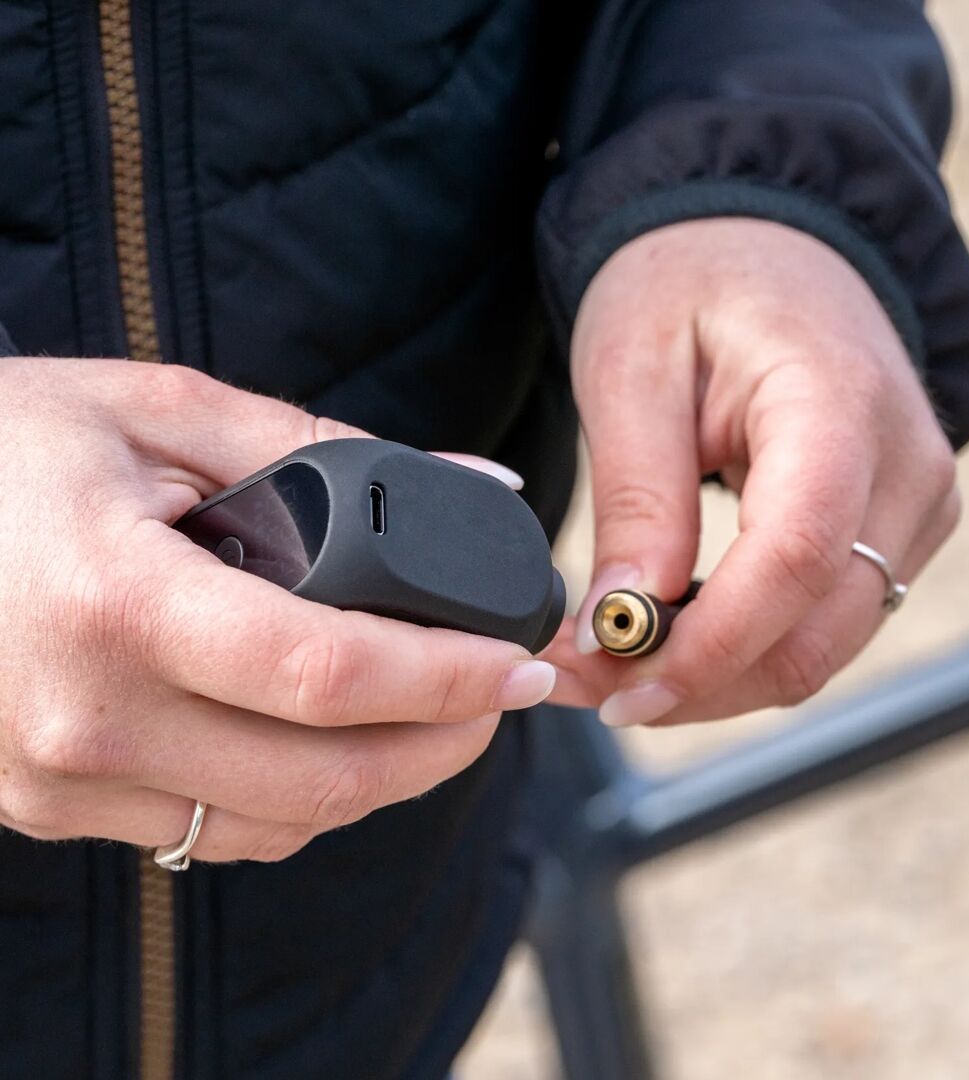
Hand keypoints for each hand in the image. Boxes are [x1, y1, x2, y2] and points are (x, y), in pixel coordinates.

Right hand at [0, 358, 554, 861]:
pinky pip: (216, 832)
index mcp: (117, 603)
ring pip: (280, 821)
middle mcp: (87, 718)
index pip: (327, 672)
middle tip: (500, 694)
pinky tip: (328, 736)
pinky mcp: (54, 806)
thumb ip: (328, 447)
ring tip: (432, 711)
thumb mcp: (165, 411)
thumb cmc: (10, 447)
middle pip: (324, 775)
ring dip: (383, 777)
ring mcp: (63, 781)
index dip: (448, 678)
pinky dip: (301, 795)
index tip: (521, 666)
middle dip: (444, 743)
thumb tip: (475, 484)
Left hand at [545, 219, 959, 724]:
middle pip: (816, 631)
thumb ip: (639, 498)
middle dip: (699, 683)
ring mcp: (912, 506)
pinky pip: (822, 622)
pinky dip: (744, 649)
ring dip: (715, 678)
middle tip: (592, 693)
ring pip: (821, 646)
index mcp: (839, 404)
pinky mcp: (893, 530)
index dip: (709, 646)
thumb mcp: (632, 370)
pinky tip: (672, 641)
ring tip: (614, 670)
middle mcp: (904, 467)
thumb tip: (625, 623)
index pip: (798, 558)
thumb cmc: (689, 283)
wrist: (756, 247)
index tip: (622, 689)